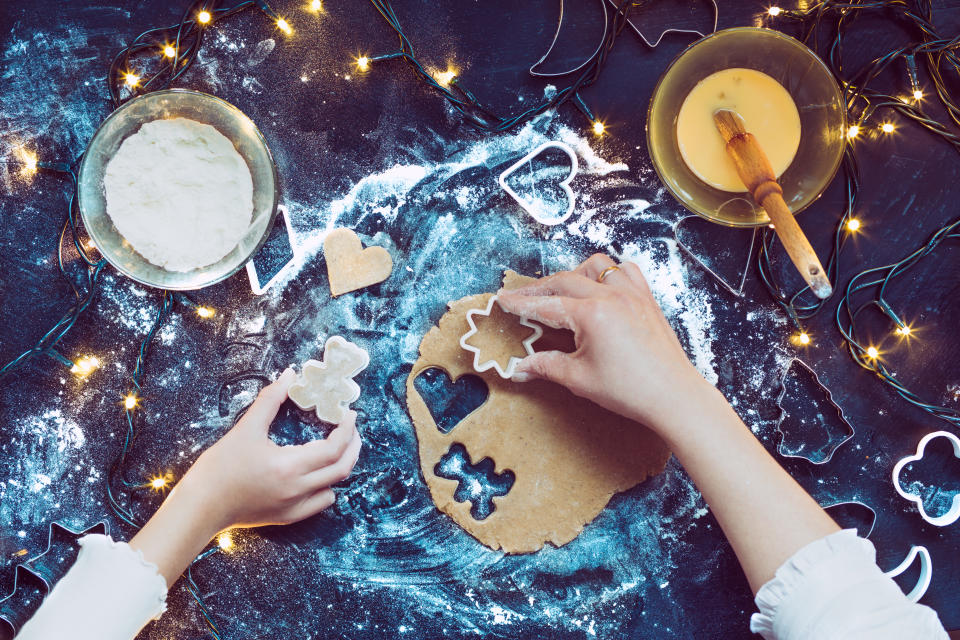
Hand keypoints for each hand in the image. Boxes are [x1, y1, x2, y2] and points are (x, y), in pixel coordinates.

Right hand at [174, 368, 361, 534]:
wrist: (200, 506)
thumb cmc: (219, 468)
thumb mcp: (245, 429)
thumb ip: (270, 400)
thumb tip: (289, 375)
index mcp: (289, 466)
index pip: (334, 448)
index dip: (348, 429)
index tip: (349, 414)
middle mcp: (297, 489)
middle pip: (342, 468)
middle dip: (353, 445)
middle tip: (350, 428)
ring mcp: (294, 507)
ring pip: (334, 487)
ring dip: (341, 465)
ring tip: (337, 446)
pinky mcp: (288, 517)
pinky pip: (320, 503)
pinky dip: (327, 487)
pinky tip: (318, 473)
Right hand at [497, 254, 713, 434]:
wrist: (674, 396)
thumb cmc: (630, 390)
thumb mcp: (580, 379)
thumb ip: (547, 366)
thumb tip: (521, 366)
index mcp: (592, 314)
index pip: (547, 305)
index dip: (521, 303)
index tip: (503, 300)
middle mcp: (612, 296)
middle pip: (565, 281)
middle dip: (539, 288)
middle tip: (521, 297)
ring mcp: (632, 294)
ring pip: (596, 267)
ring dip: (574, 274)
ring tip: (561, 290)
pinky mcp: (647, 300)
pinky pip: (626, 271)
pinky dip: (609, 273)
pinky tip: (601, 287)